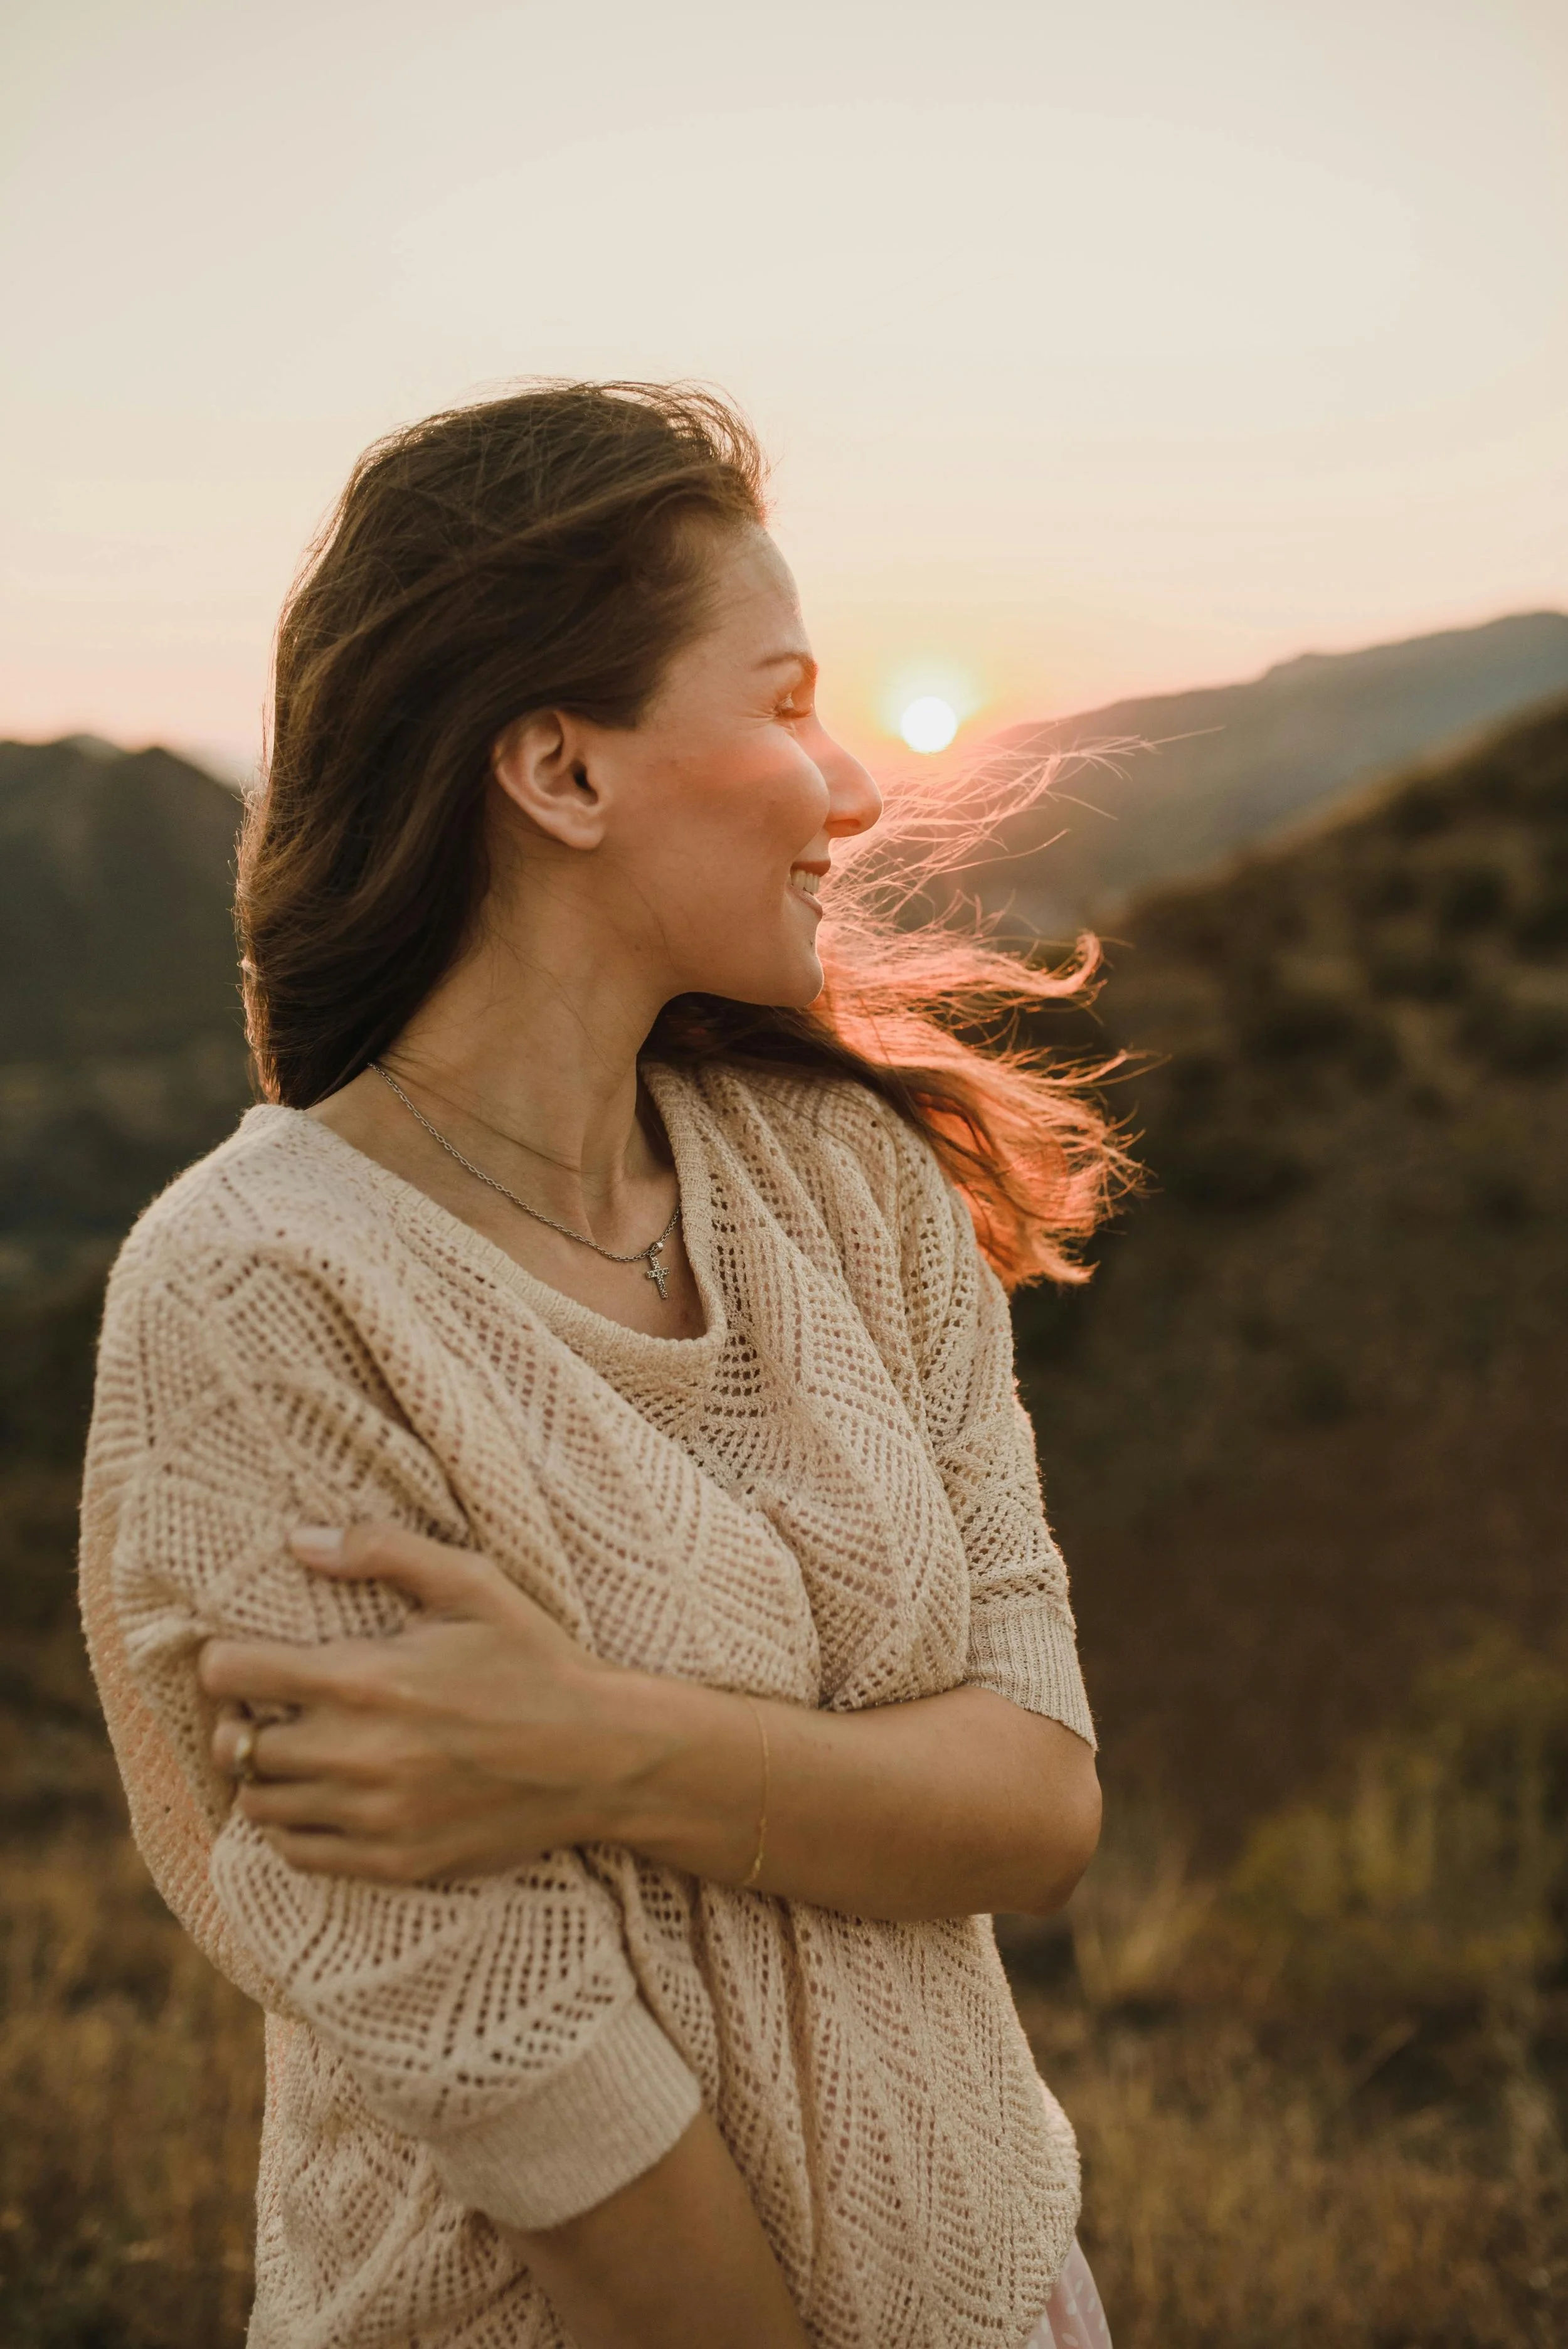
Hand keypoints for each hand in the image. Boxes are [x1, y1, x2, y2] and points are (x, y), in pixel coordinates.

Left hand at [201, 1524, 639, 1881]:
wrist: (601, 1757)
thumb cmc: (536, 1660)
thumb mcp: (473, 1585)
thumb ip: (384, 1551)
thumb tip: (299, 1539)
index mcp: (367, 1679)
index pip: (232, 1675)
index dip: (225, 1660)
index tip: (244, 1657)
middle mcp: (357, 1755)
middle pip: (238, 1746)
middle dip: (242, 1719)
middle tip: (269, 1705)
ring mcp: (373, 1818)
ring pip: (260, 1805)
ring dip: (264, 1775)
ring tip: (295, 1750)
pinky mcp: (393, 1862)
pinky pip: (299, 1854)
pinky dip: (294, 1826)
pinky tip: (323, 1797)